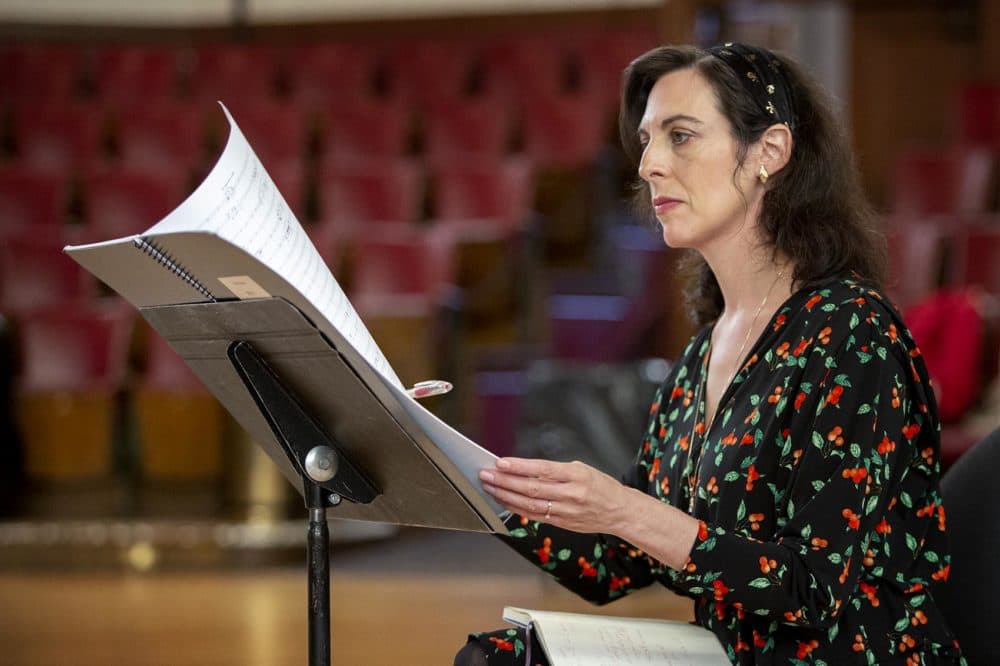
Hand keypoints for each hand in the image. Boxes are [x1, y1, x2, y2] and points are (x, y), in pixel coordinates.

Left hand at [479, 457, 635, 534]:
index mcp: (577, 475)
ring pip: (530, 504)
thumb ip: (556, 470)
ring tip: (490, 487)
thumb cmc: (600, 487)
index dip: (519, 466)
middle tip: (487, 474)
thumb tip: (526, 469)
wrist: (619, 511)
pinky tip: (504, 501)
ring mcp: (566, 511)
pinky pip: (534, 516)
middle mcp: (571, 493)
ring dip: (506, 495)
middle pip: (532, 487)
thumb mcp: (582, 469)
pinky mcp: (562, 523)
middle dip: (505, 481)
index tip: (501, 462)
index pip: (542, 469)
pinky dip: (517, 508)